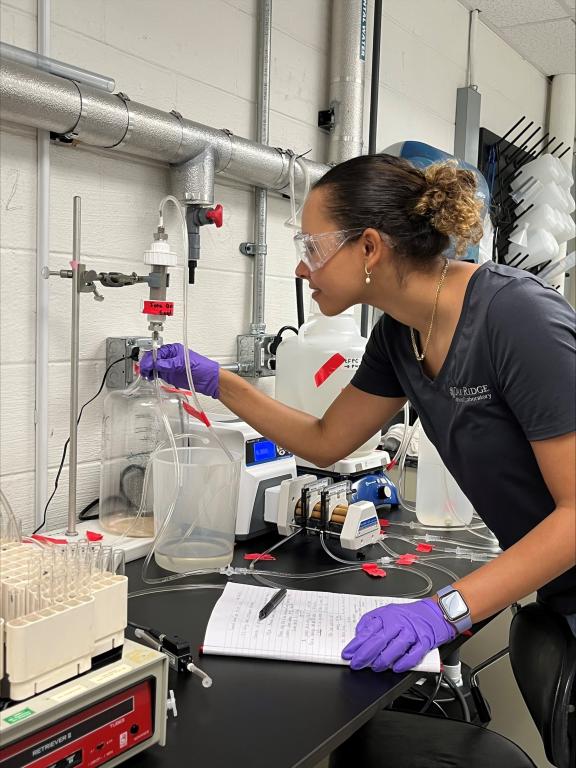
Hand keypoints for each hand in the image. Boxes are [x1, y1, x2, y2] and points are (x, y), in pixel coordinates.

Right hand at [140, 343, 219, 397]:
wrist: (209, 380)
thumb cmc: (202, 367)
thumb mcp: (184, 364)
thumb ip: (169, 364)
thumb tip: (157, 364)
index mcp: (173, 350)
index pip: (156, 352)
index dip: (150, 359)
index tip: (146, 366)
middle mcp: (170, 357)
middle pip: (153, 359)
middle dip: (147, 364)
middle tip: (143, 371)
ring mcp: (169, 366)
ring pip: (154, 367)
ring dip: (148, 370)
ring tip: (146, 375)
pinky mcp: (170, 375)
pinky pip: (157, 373)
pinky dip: (152, 375)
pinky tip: (150, 377)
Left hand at [341, 599, 455, 672]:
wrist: (435, 613)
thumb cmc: (410, 614)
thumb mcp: (388, 612)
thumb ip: (373, 622)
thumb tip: (359, 634)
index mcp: (388, 615)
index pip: (368, 630)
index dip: (356, 644)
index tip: (348, 653)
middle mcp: (399, 623)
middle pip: (378, 640)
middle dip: (364, 655)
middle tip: (356, 664)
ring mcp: (412, 633)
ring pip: (394, 648)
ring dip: (382, 661)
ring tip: (375, 667)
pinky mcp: (424, 642)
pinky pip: (413, 655)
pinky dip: (403, 663)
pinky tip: (395, 668)